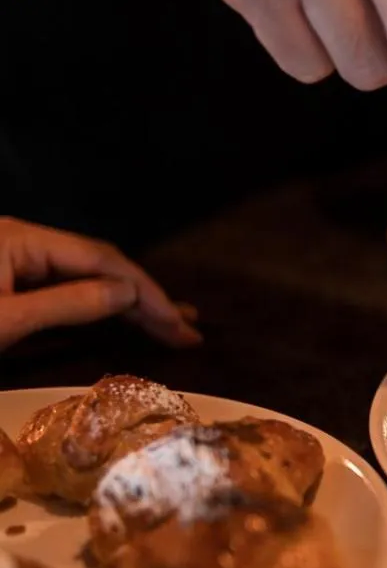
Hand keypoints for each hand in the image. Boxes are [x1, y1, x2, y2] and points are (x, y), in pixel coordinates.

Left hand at [0, 219, 200, 351]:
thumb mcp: (5, 320)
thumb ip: (67, 305)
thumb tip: (128, 294)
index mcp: (20, 239)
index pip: (100, 259)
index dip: (143, 290)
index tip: (177, 321)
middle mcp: (24, 241)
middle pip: (99, 265)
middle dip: (145, 296)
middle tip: (186, 328)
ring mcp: (16, 260)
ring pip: (86, 277)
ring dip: (128, 302)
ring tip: (171, 324)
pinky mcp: (11, 282)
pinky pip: (66, 288)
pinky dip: (99, 305)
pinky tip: (126, 315)